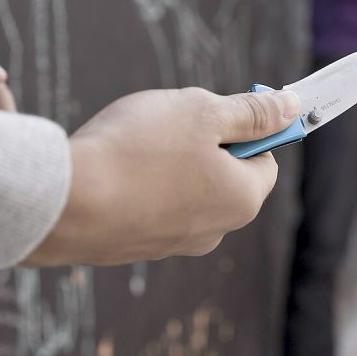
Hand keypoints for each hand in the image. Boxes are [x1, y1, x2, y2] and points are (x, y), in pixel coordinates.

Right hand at [22, 87, 301, 265]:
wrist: (64, 204)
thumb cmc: (138, 152)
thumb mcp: (202, 113)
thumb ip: (251, 112)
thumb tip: (292, 107)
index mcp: (241, 200)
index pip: (264, 158)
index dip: (245, 126)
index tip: (216, 107)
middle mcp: (213, 232)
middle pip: (223, 175)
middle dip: (201, 144)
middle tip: (168, 122)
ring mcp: (171, 244)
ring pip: (183, 189)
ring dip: (165, 162)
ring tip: (133, 146)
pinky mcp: (132, 248)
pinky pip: (147, 207)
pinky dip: (136, 184)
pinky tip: (111, 168)